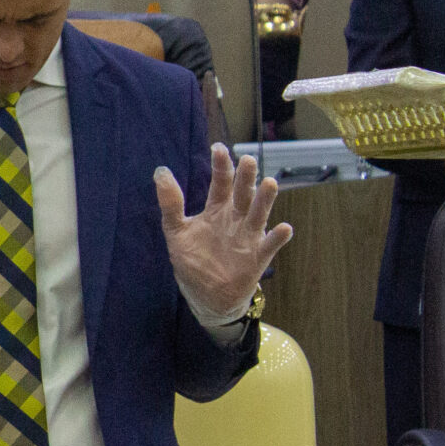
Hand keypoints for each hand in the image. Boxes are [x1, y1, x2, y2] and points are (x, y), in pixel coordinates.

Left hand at [155, 144, 292, 322]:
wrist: (206, 297)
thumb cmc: (193, 262)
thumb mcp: (176, 231)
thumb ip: (171, 203)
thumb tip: (160, 171)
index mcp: (216, 210)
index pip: (220, 183)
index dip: (220, 167)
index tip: (218, 148)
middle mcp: (235, 219)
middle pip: (242, 194)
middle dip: (245, 178)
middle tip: (247, 160)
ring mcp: (248, 237)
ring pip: (259, 214)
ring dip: (264, 200)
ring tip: (269, 184)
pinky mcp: (257, 257)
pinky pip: (270, 245)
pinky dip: (277, 237)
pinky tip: (284, 227)